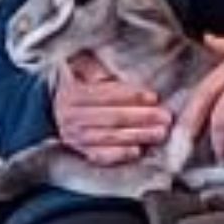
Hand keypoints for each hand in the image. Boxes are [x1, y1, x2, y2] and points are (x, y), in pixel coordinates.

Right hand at [49, 63, 170, 165]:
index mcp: (73, 94)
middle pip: (111, 117)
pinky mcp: (81, 152)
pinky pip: (101, 156)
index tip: (153, 97)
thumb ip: (93, 68)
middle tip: (165, 117)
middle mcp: (72, 117)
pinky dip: (119, 154)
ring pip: (109, 137)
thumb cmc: (79, 86)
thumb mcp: (81, 69)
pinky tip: (137, 151)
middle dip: (142, 117)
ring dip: (137, 136)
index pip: (106, 94)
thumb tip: (106, 75)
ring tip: (159, 133)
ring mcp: (76, 137)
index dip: (131, 95)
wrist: (58, 110)